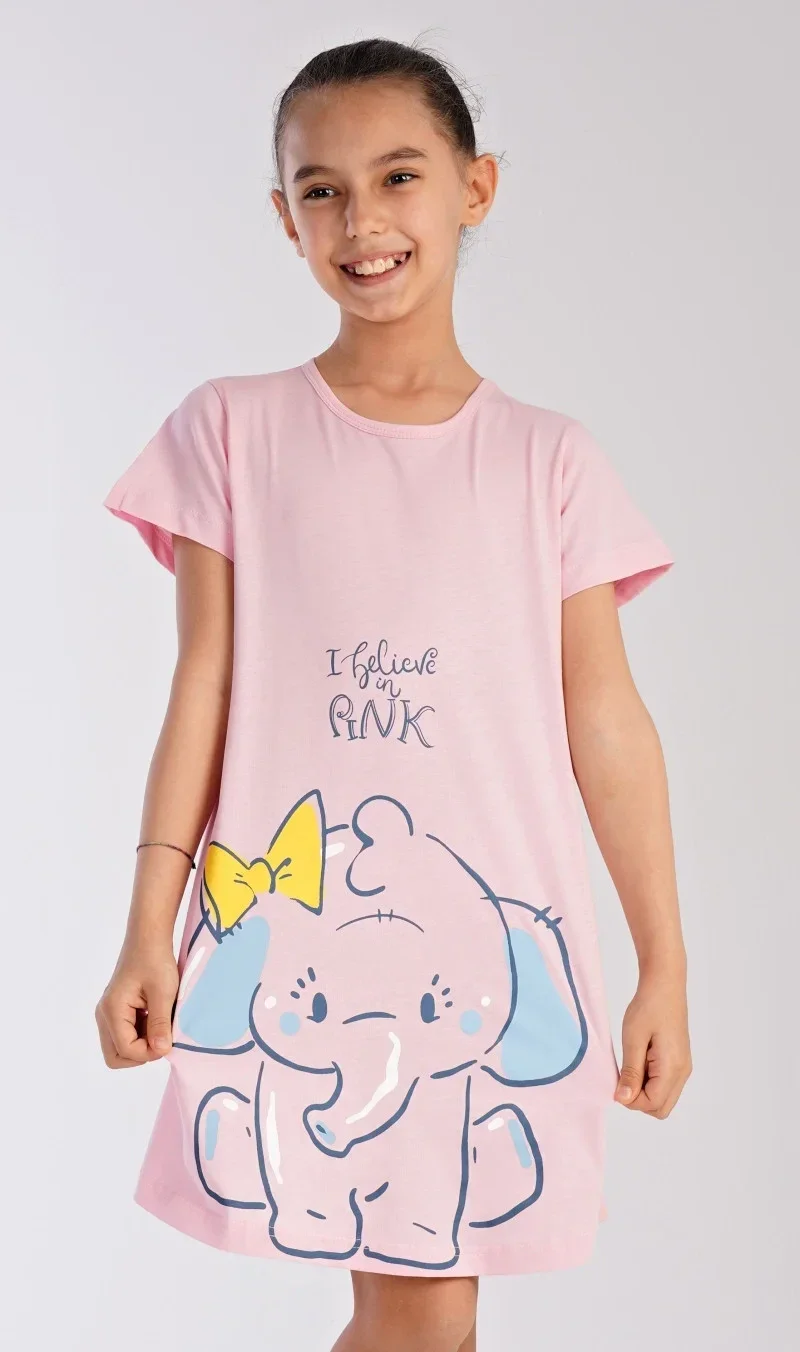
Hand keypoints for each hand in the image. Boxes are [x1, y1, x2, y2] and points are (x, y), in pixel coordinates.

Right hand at [96, 941, 178, 1068]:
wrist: (148, 938)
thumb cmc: (156, 960)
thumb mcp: (163, 992)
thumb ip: (160, 1023)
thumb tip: (161, 1051)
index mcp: (112, 1010)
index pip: (125, 1050)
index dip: (149, 1052)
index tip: (169, 1040)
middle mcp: (104, 1015)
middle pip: (116, 1056)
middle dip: (141, 1054)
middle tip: (161, 1037)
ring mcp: (108, 1014)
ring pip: (120, 1048)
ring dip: (141, 1044)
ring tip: (160, 1025)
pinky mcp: (116, 1011)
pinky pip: (124, 1035)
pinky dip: (140, 1035)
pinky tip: (155, 1018)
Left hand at [614, 967, 691, 1115]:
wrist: (665, 985)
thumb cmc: (648, 1007)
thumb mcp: (633, 1039)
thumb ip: (631, 1072)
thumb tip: (624, 1100)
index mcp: (672, 1068)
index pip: (653, 1104)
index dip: (631, 1100)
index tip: (617, 1080)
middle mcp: (683, 1072)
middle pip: (660, 1108)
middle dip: (638, 1099)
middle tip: (624, 1074)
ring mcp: (683, 1068)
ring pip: (662, 1098)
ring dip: (643, 1090)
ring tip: (632, 1063)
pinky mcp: (679, 1062)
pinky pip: (664, 1085)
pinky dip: (650, 1081)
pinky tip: (640, 1059)